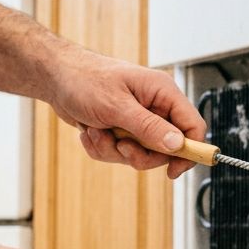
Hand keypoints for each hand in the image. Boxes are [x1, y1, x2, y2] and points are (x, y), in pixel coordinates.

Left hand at [50, 50, 206, 178]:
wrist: (55, 78)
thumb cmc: (84, 80)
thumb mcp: (116, 106)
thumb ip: (148, 127)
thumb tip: (177, 145)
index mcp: (163, 93)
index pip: (193, 126)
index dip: (190, 151)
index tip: (174, 171)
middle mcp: (155, 107)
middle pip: (166, 149)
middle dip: (139, 154)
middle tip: (120, 146)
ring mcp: (138, 120)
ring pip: (141, 154)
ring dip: (114, 150)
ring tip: (96, 132)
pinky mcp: (123, 130)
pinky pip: (120, 154)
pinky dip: (102, 148)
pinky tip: (89, 131)